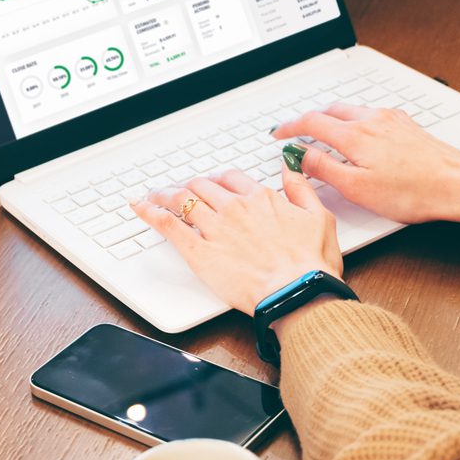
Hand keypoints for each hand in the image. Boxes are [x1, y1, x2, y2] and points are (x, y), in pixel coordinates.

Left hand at [133, 169, 341, 315]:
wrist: (297, 293)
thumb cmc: (310, 265)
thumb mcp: (319, 217)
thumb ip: (302, 188)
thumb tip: (292, 165)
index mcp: (262, 199)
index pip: (231, 178)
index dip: (217, 179)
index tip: (211, 184)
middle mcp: (236, 208)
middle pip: (203, 186)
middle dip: (189, 186)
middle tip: (180, 191)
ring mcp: (216, 228)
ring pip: (183, 199)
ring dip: (165, 194)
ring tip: (154, 195)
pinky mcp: (200, 252)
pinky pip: (169, 225)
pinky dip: (151, 212)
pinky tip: (140, 207)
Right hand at [274, 104, 459, 227]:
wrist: (457, 184)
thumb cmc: (413, 192)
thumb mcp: (358, 189)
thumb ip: (325, 169)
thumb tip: (301, 156)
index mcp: (355, 135)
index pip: (311, 122)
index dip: (289, 128)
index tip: (279, 135)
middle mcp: (372, 120)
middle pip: (331, 111)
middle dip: (310, 120)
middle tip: (298, 134)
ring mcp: (391, 120)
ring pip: (352, 111)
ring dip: (333, 119)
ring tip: (326, 135)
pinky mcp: (407, 126)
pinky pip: (372, 115)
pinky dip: (356, 121)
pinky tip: (362, 137)